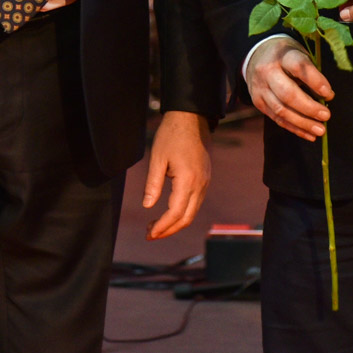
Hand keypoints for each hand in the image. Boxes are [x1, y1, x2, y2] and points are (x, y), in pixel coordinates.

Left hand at [142, 110, 211, 239]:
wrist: (191, 118)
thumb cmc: (172, 135)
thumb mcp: (157, 158)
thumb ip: (153, 184)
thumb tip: (147, 206)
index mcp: (188, 180)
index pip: (176, 213)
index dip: (162, 226)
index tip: (149, 233)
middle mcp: (200, 184)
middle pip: (187, 218)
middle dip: (169, 230)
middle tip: (151, 235)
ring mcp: (205, 182)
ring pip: (192, 212)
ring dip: (176, 223)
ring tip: (157, 226)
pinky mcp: (205, 179)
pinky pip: (195, 202)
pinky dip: (183, 212)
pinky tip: (170, 212)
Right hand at [246, 36, 332, 141]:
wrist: (256, 57)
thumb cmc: (286, 57)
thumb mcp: (299, 55)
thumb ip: (311, 74)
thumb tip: (326, 98)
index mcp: (282, 54)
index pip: (298, 67)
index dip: (314, 81)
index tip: (329, 94)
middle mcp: (267, 70)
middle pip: (287, 93)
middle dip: (309, 108)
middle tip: (326, 115)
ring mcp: (260, 87)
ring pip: (281, 110)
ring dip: (303, 123)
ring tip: (320, 130)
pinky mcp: (258, 102)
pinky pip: (277, 119)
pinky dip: (295, 128)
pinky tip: (309, 134)